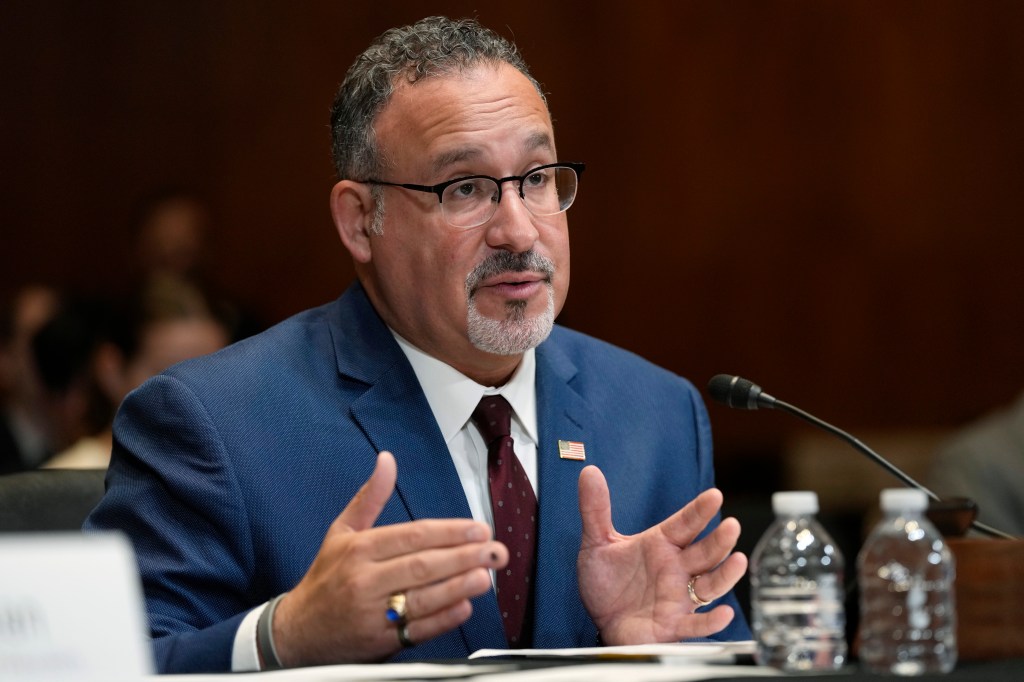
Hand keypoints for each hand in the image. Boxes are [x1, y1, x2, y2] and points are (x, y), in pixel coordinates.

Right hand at [271, 451, 507, 666]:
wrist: (298, 632)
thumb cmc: (326, 578)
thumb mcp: (341, 531)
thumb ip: (370, 497)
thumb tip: (387, 460)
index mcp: (359, 550)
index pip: (412, 536)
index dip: (449, 532)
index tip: (478, 529)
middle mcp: (365, 580)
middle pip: (422, 566)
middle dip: (463, 557)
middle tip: (494, 550)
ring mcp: (373, 614)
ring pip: (423, 598)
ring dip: (458, 586)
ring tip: (486, 575)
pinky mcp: (380, 642)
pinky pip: (417, 631)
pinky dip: (443, 619)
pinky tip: (465, 607)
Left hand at [576, 465, 746, 644]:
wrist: (601, 620)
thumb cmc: (607, 581)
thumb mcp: (596, 542)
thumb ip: (595, 509)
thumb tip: (589, 472)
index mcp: (662, 544)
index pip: (686, 523)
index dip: (700, 510)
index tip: (714, 495)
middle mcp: (677, 568)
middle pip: (705, 552)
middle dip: (720, 540)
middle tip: (732, 526)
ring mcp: (679, 597)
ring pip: (710, 584)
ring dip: (725, 574)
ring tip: (738, 561)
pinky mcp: (675, 625)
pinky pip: (697, 624)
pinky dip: (711, 621)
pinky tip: (723, 614)